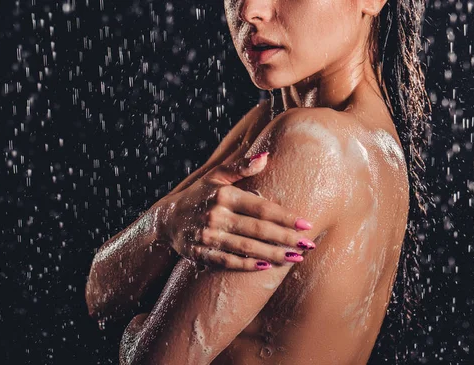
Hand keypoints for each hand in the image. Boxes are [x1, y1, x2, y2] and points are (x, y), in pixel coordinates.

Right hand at [157, 152, 315, 270]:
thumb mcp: (216, 176)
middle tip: (308, 245)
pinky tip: (266, 267)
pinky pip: (227, 261)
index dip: (285, 217)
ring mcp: (206, 236)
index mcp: (223, 194)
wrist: (166, 219)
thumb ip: (241, 167)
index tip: (306, 224)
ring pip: (246, 248)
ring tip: (295, 258)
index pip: (261, 207)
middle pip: (257, 230)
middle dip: (285, 238)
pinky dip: (247, 266)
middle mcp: (215, 215)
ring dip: (272, 254)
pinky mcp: (199, 253)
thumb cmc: (199, 194)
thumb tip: (266, 156)